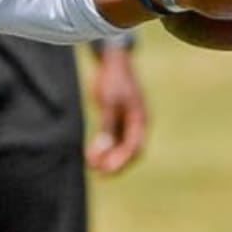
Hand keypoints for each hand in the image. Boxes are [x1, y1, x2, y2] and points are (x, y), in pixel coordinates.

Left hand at [86, 44, 147, 173]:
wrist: (113, 59)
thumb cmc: (112, 79)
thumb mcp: (108, 102)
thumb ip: (107, 127)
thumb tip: (103, 150)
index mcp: (140, 119)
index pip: (134, 148)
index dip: (120, 162)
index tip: (104, 171)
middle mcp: (138, 123)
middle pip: (130, 151)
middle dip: (115, 163)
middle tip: (97, 172)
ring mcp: (130, 121)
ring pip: (122, 146)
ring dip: (109, 157)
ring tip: (91, 164)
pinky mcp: (120, 118)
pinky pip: (115, 139)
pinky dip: (106, 147)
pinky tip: (92, 153)